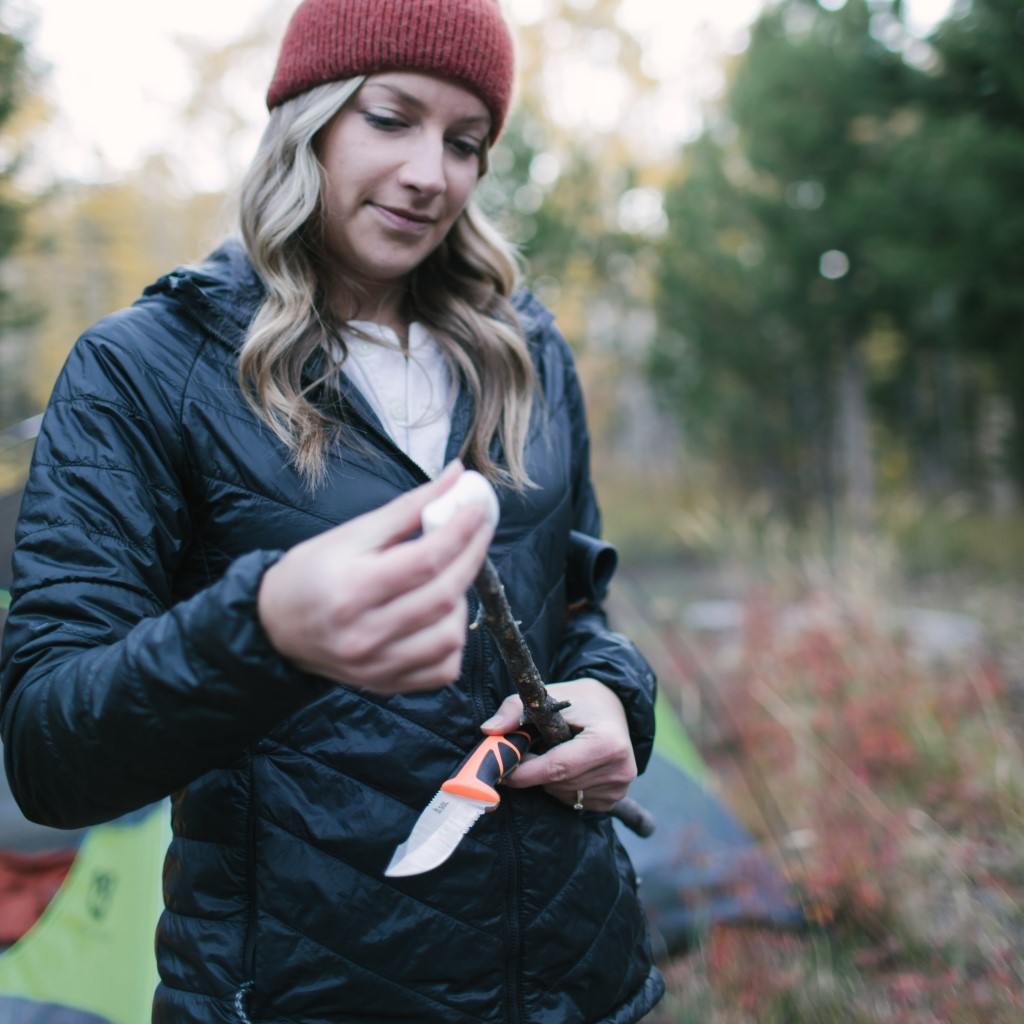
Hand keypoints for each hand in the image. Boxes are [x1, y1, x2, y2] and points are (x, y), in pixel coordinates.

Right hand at [258, 461, 494, 694]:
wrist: (274, 626)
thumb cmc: (313, 572)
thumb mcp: (353, 533)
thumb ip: (409, 508)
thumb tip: (457, 476)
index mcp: (351, 589)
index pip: (426, 560)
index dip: (461, 531)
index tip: (479, 508)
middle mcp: (364, 634)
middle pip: (443, 596)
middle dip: (472, 557)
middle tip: (478, 531)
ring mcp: (377, 666)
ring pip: (450, 636)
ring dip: (461, 600)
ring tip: (447, 577)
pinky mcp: (388, 685)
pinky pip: (444, 669)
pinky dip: (453, 639)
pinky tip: (439, 616)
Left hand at [480, 679, 636, 810]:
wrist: (614, 708)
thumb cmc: (580, 701)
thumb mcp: (549, 696)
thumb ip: (515, 710)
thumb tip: (489, 731)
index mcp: (607, 742)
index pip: (557, 767)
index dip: (524, 771)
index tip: (501, 768)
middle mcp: (619, 768)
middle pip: (558, 783)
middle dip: (533, 773)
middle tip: (523, 755)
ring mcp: (619, 787)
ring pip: (563, 795)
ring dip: (548, 780)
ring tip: (551, 753)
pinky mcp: (614, 798)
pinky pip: (574, 801)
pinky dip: (562, 787)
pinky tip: (568, 766)